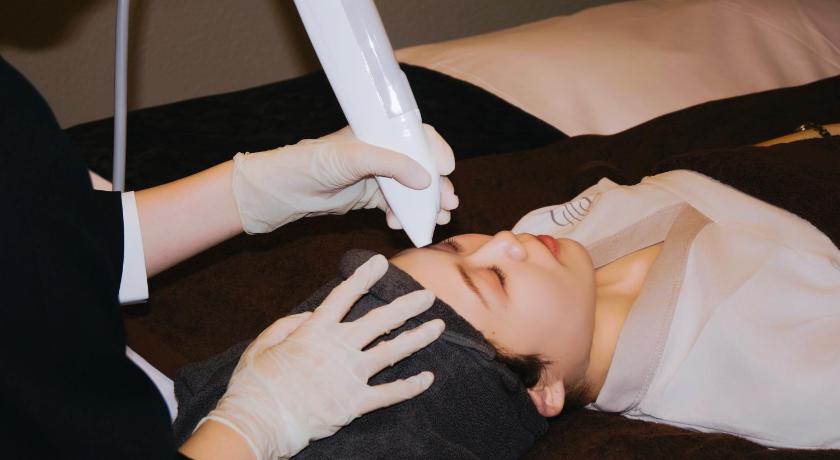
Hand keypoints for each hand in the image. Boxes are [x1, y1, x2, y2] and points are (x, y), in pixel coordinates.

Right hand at [199, 254, 444, 459]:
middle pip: (380, 321)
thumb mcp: (263, 344)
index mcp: (315, 331)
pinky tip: (428, 378)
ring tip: (438, 327)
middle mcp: (339, 348)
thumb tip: (309, 314)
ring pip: (392, 352)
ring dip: (417, 337)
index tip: (380, 263)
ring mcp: (350, 376)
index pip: (344, 296)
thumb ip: (289, 324)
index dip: (363, 277)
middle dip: (406, 306)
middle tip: (427, 295)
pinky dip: (410, 386)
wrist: (260, 420)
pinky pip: (389, 393)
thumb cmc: (256, 384)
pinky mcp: (355, 403)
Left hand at [231, 124, 457, 232]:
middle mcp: (383, 152)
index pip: (418, 136)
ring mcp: (378, 176)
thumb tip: (427, 179)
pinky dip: (404, 217)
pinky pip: (396, 207)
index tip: (446, 168)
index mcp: (381, 132)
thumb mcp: (355, 157)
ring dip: (426, 205)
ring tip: (438, 219)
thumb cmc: (314, 162)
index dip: (436, 151)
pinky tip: (401, 226)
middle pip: (422, 166)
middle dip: (438, 185)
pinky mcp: (370, 197)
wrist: (286, 190)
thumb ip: (392, 164)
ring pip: (412, 190)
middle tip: (450, 203)